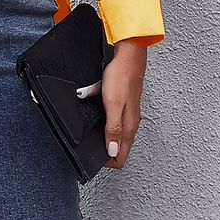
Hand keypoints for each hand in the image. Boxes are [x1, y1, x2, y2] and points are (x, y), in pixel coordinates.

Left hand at [100, 37, 149, 169]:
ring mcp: (128, 115)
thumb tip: (112, 151)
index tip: (94, 158)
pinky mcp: (123, 106)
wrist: (128, 57)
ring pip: (117, 136)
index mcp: (129, 127)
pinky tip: (97, 117)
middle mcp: (130, 124)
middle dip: (104, 152)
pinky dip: (104, 124)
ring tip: (92, 135)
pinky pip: (113, 122)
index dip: (107, 161)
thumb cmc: (122, 78)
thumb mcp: (113, 105)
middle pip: (119, 149)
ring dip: (104, 138)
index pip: (121, 157)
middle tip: (90, 149)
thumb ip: (113, 129)